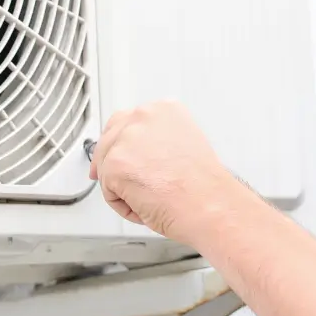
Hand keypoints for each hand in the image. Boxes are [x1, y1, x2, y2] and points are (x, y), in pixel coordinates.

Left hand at [88, 102, 240, 242]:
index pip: (127, 121)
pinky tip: (146, 206)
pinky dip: (123, 205)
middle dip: (113, 165)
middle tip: (131, 185)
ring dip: (122, 187)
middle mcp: (144, 117)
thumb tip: (140, 153)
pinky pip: (108, 191)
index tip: (127, 159)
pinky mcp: (115, 165)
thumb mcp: (185, 145)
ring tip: (151, 198)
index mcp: (164, 109)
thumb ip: (158, 141)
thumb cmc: (204, 187)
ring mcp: (128, 139)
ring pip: (106, 167)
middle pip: (109, 140)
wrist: (209, 207)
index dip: (123, 145)